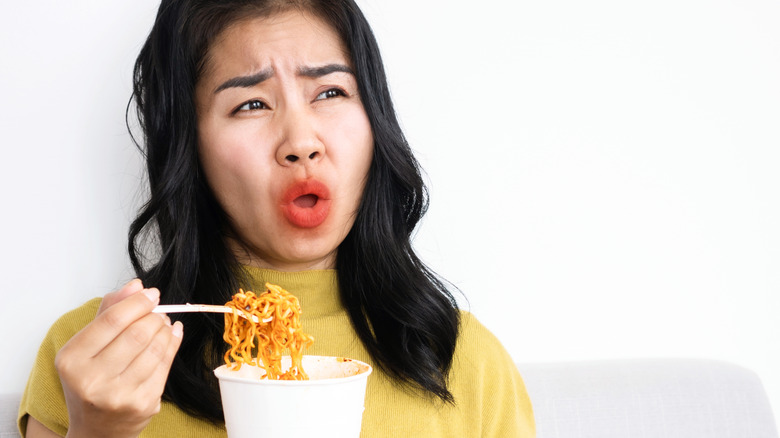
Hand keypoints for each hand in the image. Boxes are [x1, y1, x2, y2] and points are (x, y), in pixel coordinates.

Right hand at [54, 279, 182, 437]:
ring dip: (165, 329)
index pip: (112, 321)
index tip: (151, 293)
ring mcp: (119, 395)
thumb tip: (135, 286)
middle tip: (158, 311)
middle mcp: (92, 380)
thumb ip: (109, 312)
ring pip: (155, 348)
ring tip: (163, 323)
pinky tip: (172, 335)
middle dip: (154, 316)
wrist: (97, 430)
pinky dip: (173, 343)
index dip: (137, 302)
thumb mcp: (87, 347)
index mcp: (72, 360)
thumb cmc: (91, 382)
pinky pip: (165, 365)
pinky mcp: (143, 404)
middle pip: (137, 333)